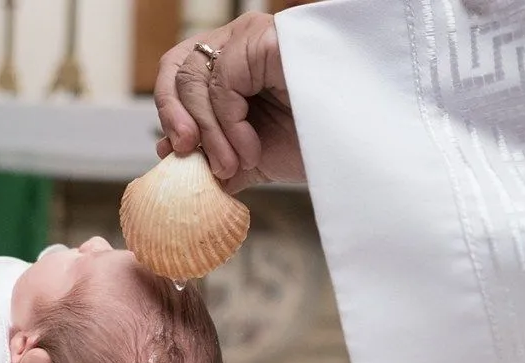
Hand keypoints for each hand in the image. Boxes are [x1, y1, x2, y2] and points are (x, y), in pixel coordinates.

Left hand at [154, 12, 305, 192]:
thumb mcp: (250, 155)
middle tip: (190, 158)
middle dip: (178, 121)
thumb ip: (213, 156)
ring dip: (210, 134)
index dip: (169, 112)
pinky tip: (250, 149)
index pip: (178, 72)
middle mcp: (239, 42)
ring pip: (196, 79)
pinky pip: (222, 83)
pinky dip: (228, 125)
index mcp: (232, 63)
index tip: (173, 154)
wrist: (355, 149)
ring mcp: (252, 37)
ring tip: (234, 164)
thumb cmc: (311, 144)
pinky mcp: (265, 39)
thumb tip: (172, 161)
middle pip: (178, 70)